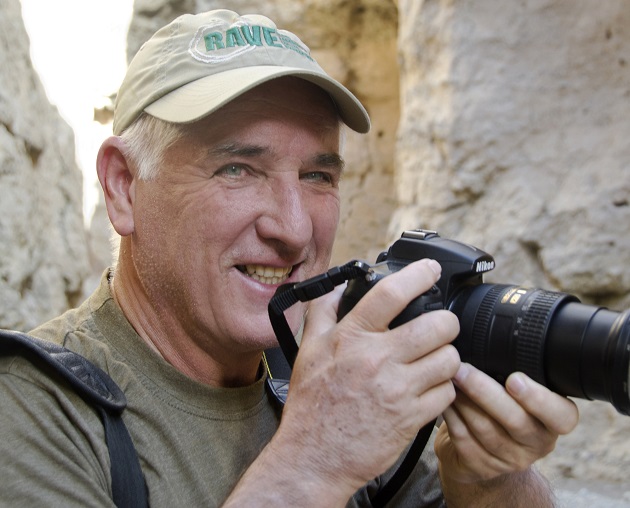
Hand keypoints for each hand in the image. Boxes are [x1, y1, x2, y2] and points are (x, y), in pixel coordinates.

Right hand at [272, 259, 460, 497]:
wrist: (314, 456)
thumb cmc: (312, 405)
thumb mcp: (309, 350)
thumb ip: (322, 312)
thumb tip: (336, 286)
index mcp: (352, 338)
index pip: (391, 293)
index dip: (419, 274)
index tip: (431, 270)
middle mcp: (377, 360)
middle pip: (438, 325)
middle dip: (445, 323)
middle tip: (439, 328)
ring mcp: (397, 390)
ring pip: (449, 359)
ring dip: (446, 357)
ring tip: (434, 360)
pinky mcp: (412, 419)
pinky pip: (447, 393)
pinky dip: (443, 389)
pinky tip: (429, 389)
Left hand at [435, 362, 578, 484]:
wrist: (481, 450)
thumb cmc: (500, 408)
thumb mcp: (517, 392)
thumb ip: (515, 372)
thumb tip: (490, 335)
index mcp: (554, 421)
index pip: (562, 416)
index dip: (539, 398)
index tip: (514, 378)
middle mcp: (537, 443)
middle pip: (515, 420)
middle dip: (484, 391)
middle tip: (461, 368)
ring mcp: (509, 460)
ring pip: (485, 429)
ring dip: (463, 400)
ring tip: (447, 377)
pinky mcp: (481, 467)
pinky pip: (463, 438)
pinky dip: (451, 415)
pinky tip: (442, 399)